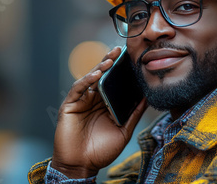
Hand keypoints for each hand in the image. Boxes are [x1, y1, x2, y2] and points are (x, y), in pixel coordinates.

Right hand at [51, 46, 147, 178]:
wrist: (81, 166)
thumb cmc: (101, 151)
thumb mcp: (123, 131)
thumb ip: (133, 114)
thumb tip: (147, 98)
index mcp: (104, 104)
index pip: (113, 83)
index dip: (120, 71)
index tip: (131, 58)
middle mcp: (92, 100)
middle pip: (101, 77)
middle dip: (110, 63)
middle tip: (120, 50)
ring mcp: (80, 101)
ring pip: (89, 79)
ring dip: (99, 68)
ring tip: (110, 59)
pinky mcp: (69, 105)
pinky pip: (78, 89)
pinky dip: (86, 80)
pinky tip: (96, 74)